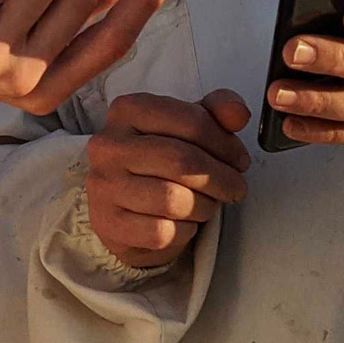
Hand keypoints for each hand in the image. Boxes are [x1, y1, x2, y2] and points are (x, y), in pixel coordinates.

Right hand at [84, 90, 252, 268]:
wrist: (124, 206)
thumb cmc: (160, 161)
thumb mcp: (187, 127)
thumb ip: (217, 111)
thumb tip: (238, 114)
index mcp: (127, 110)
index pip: (190, 121)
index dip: (225, 144)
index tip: (239, 160)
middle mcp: (108, 145)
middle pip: (183, 160)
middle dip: (221, 178)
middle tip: (235, 188)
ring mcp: (104, 185)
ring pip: (174, 200)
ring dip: (204, 206)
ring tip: (207, 204)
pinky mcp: (109, 223)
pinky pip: (162, 232)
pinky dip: (184, 231)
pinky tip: (183, 222)